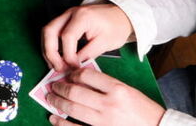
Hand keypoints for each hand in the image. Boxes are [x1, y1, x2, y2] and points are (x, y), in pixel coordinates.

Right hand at [42, 4, 133, 71]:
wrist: (120, 15)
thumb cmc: (115, 27)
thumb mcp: (106, 43)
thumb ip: (88, 54)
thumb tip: (73, 66)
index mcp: (83, 17)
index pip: (67, 37)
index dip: (68, 55)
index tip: (74, 68)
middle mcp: (70, 13)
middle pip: (49, 31)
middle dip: (50, 52)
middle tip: (58, 68)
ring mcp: (66, 15)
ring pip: (47, 31)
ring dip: (48, 50)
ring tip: (54, 66)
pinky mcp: (65, 20)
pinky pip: (52, 32)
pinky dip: (51, 46)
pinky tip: (57, 59)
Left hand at [47, 65, 164, 125]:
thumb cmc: (144, 111)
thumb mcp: (128, 91)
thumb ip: (107, 85)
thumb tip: (82, 80)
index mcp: (117, 89)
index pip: (87, 76)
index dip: (74, 74)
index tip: (69, 75)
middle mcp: (109, 104)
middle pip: (75, 92)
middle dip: (60, 88)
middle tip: (53, 86)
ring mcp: (103, 121)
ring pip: (72, 109)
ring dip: (57, 102)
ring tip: (51, 98)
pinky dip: (61, 123)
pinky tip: (53, 118)